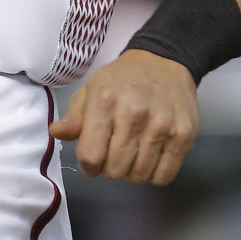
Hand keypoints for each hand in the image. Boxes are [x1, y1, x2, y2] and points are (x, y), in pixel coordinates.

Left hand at [49, 50, 200, 185]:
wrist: (163, 64)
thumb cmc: (121, 80)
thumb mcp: (91, 90)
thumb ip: (74, 116)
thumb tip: (56, 132)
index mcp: (104, 101)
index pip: (90, 154)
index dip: (87, 164)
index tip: (91, 159)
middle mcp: (133, 113)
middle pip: (115, 169)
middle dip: (109, 169)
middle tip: (113, 155)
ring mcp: (161, 126)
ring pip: (139, 175)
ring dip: (132, 172)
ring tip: (132, 154)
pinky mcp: (184, 136)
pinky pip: (164, 176)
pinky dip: (154, 175)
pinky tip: (150, 158)